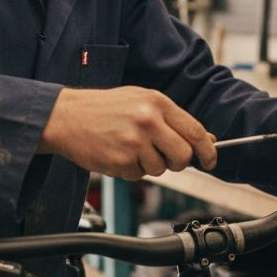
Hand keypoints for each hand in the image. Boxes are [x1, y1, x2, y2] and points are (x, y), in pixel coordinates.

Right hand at [40, 86, 216, 179]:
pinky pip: (138, 175)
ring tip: (131, 149)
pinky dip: (131, 170)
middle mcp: (148, 120)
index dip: (208, 150)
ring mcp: (134, 142)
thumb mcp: (141, 101)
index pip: (195, 131)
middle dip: (178, 162)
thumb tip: (207, 139)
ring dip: (150, 165)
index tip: (211, 160)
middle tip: (164, 156)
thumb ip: (173, 119)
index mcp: (157, 102)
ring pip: (161, 169)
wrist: (66, 117)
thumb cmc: (104, 108)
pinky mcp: (120, 161)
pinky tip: (118, 153)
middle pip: (183, 156)